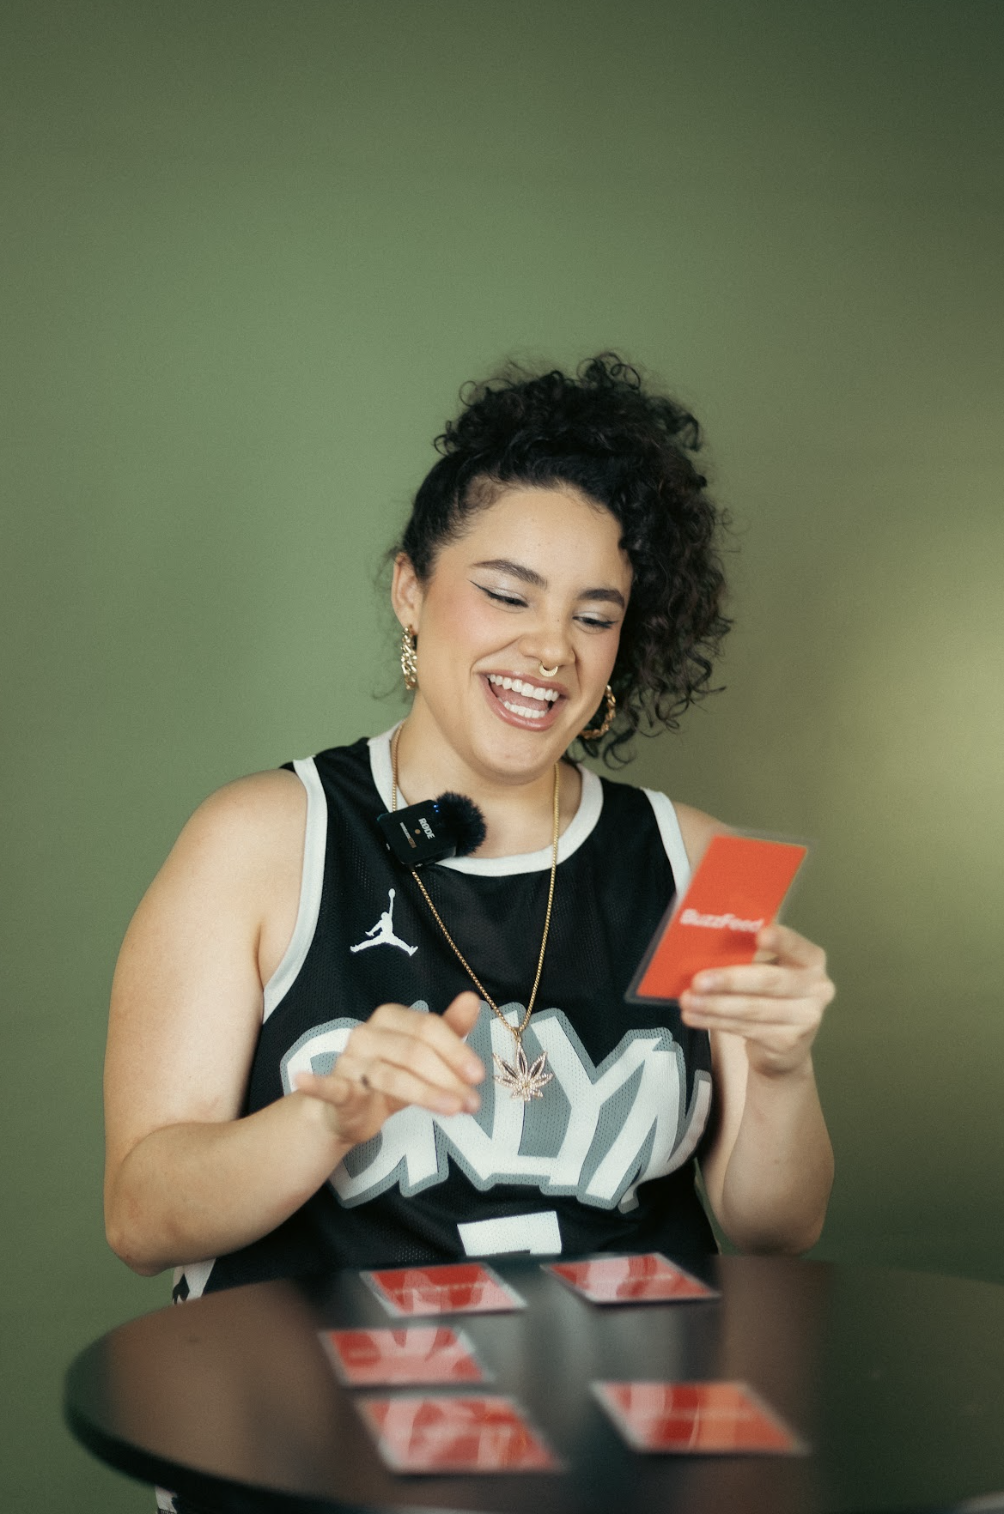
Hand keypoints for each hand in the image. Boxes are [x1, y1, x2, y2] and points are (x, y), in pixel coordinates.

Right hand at [293, 991, 484, 1145]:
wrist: (347, 1110)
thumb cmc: (391, 1075)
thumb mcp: (423, 1053)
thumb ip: (449, 1028)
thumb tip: (472, 998)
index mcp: (391, 1017)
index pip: (428, 1027)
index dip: (456, 1050)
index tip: (479, 1075)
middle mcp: (368, 1033)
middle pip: (414, 1052)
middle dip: (448, 1077)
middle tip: (473, 1102)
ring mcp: (349, 1061)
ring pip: (391, 1076)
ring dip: (427, 1094)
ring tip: (455, 1110)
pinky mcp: (335, 1088)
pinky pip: (328, 1085)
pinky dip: (316, 1083)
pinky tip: (306, 1079)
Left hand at [678, 923, 833, 1077]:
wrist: (787, 1045)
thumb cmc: (771, 993)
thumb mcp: (770, 968)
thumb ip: (750, 955)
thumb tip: (706, 942)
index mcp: (811, 961)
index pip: (797, 947)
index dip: (781, 941)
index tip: (760, 935)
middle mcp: (816, 989)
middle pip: (769, 982)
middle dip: (730, 981)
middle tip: (699, 980)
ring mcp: (804, 1019)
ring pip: (752, 1009)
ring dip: (715, 1005)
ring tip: (688, 1000)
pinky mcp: (787, 1042)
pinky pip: (744, 1028)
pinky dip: (715, 1021)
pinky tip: (695, 1016)